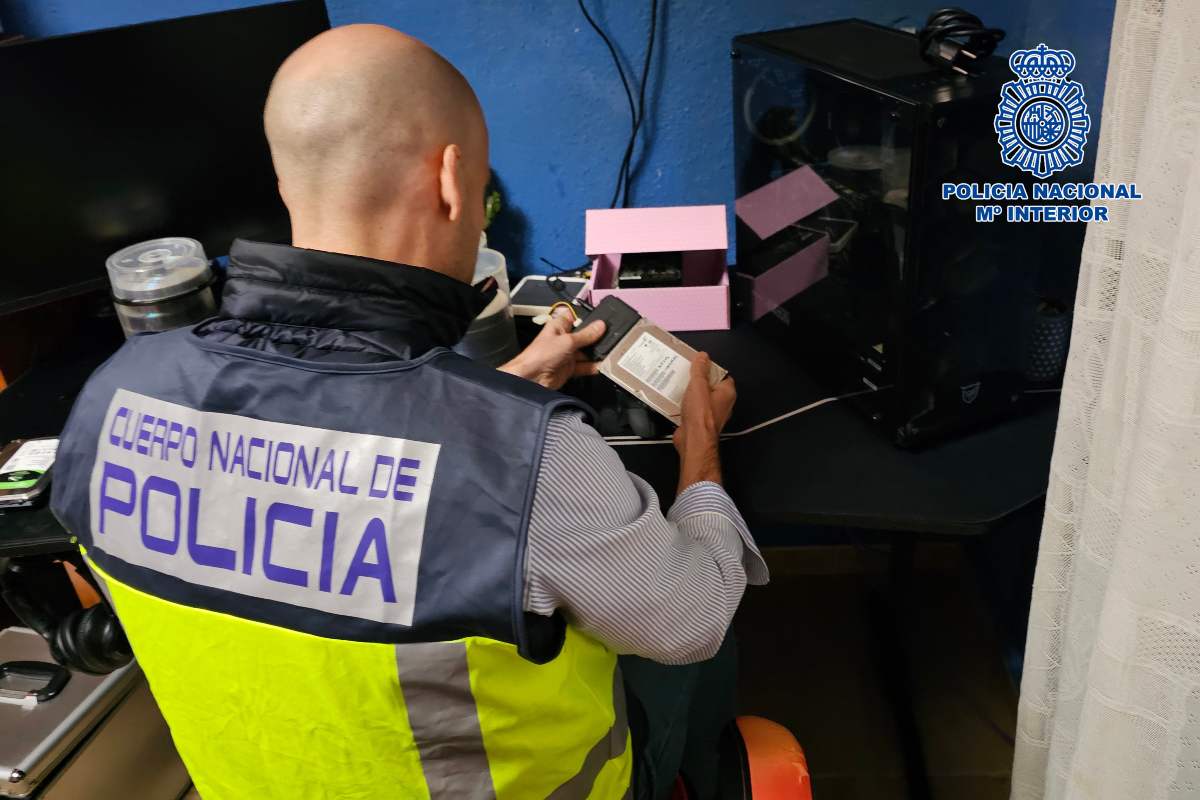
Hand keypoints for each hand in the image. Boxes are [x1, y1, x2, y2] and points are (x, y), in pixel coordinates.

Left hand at [498, 308, 605, 390]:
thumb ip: (586, 335)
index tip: (601, 319)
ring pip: (585, 352)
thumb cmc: (539, 355)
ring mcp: (566, 355)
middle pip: (583, 336)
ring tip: (608, 351)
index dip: (586, 318)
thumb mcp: (568, 341)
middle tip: (608, 337)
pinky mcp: (569, 368)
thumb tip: (599, 326)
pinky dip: (593, 366)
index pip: (574, 318)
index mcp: (558, 327)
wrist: (531, 378)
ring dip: (595, 353)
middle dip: (595, 338)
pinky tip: (600, 365)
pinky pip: (584, 366)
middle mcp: (562, 340)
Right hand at [673, 353, 735, 492]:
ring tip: (677, 384)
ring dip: (689, 393)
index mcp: (727, 393)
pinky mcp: (699, 422)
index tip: (698, 364)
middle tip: (685, 374)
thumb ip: (700, 370)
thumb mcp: (699, 385)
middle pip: (710, 387)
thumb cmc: (701, 415)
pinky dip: (684, 404)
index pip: (722, 376)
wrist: (693, 440)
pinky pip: (692, 409)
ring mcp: (711, 415)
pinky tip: (674, 399)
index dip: (711, 369)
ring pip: (700, 398)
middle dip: (697, 381)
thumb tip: (703, 356)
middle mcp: (722, 404)